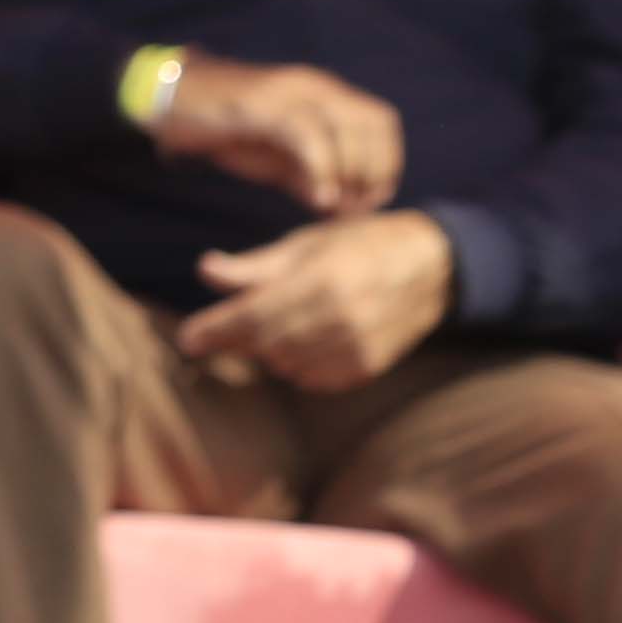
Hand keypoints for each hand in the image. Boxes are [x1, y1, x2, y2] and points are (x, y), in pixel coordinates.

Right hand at [157, 54, 403, 215]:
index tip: (372, 197)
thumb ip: (307, 175)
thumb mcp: (273, 156)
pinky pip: (309, 137)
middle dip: (375, 168)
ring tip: (337, 206)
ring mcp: (290, 93)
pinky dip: (322, 170)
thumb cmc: (221, 129)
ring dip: (352, 171)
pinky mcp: (264, 106)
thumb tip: (338, 203)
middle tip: (358, 206)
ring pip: (349, 127)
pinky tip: (317, 199)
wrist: (168, 102)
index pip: (379, 121)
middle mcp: (315, 87)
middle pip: (373, 122)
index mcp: (322, 94)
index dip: (386, 160)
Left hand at [183, 211, 456, 391]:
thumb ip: (255, 266)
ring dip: (268, 350)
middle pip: (262, 345)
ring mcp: (356, 348)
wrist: (434, 267)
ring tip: (280, 323)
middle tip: (226, 325)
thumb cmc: (361, 246)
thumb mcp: (307, 244)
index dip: (213, 331)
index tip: (187, 338)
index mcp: (321, 282)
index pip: (250, 318)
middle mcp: (340, 319)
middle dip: (237, 338)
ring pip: (282, 365)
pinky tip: (306, 339)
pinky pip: (310, 378)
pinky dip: (296, 364)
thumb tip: (205, 270)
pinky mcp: (366, 368)